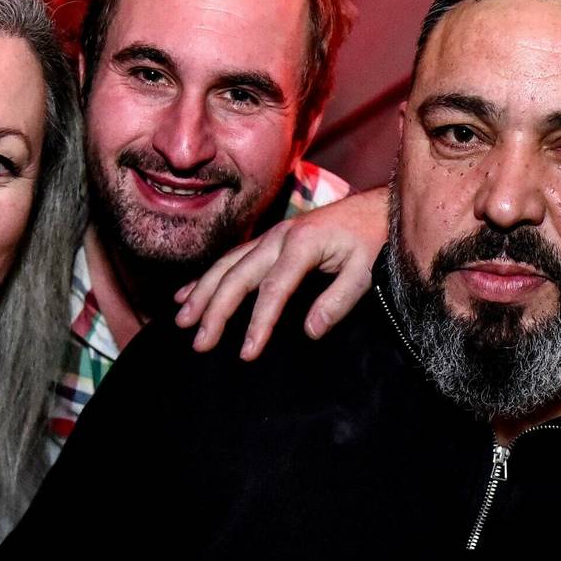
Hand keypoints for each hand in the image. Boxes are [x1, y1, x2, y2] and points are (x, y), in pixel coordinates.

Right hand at [173, 186, 388, 359]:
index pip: (273, 289)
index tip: (246, 353)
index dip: (258, 323)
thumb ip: (338, 301)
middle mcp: (279, 237)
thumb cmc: (374, 240)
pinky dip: (208, 277)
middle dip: (215, 310)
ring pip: (227, 265)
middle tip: (200, 342)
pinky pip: (231, 258)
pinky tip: (187, 294)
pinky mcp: (270, 240)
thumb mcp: (365, 271)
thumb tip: (310, 331)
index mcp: (303, 244)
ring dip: (202, 293)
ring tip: (182, 320)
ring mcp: (272, 236)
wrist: (379, 208)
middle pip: (238, 276)